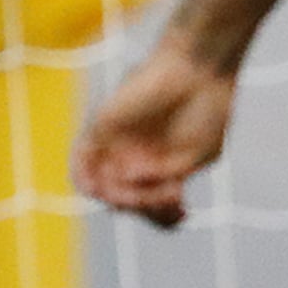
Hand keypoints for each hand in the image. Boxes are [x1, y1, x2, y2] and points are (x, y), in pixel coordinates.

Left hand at [75, 39, 237, 230]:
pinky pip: (81, 164)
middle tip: (172, 195)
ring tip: (144, 194)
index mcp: (158, 168)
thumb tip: (132, 179)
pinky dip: (93, 180)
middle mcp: (133, 159)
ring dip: (121, 201)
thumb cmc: (207, 107)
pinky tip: (118, 182)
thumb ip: (169, 177)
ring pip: (102, 189)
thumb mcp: (199, 156)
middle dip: (148, 209)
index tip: (186, 213)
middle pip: (125, 203)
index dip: (164, 219)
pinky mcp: (100, 128)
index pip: (148, 207)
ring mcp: (116, 146)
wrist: (202, 68)